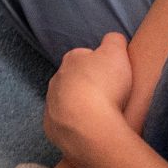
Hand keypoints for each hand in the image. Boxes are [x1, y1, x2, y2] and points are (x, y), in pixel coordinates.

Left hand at [43, 32, 132, 154]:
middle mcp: (56, 80)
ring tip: (101, 113)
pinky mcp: (50, 126)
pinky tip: (90, 127)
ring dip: (80, 104)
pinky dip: (75, 123)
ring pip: (66, 100)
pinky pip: (63, 122)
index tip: (112, 73)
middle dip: (88, 84)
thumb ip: (114, 40)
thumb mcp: (116, 53)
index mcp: (71, 60)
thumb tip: (112, 39)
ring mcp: (51, 104)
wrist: (89, 126)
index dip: (100, 63)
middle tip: (109, 94)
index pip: (85, 55)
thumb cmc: (104, 86)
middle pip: (74, 78)